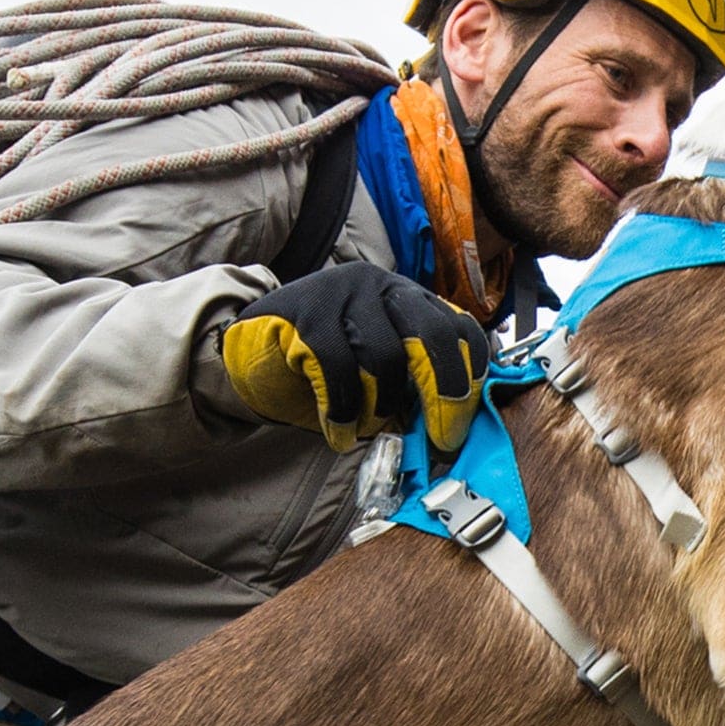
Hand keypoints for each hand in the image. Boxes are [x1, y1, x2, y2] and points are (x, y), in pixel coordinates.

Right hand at [219, 264, 485, 451]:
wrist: (254, 353)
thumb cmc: (326, 371)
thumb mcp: (379, 375)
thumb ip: (414, 391)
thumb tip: (453, 433)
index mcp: (410, 299)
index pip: (459, 328)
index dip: (470, 378)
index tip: (463, 425)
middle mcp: (382, 286)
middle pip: (432, 336)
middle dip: (444, 395)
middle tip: (441, 439)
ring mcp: (342, 293)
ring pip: (383, 356)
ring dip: (380, 406)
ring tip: (366, 429)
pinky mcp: (304, 312)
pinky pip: (336, 368)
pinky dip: (342, 410)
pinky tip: (338, 432)